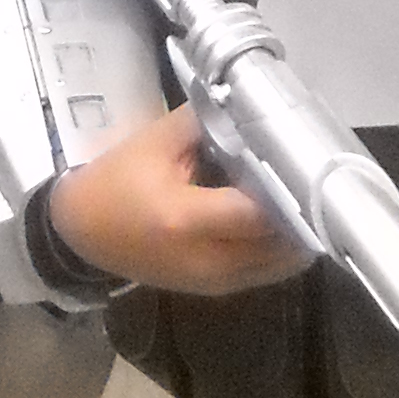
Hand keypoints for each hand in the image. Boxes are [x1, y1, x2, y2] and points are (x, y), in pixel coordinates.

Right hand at [45, 103, 311, 297]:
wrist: (81, 232)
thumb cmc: (116, 181)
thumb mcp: (157, 141)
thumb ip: (207, 121)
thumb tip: (250, 106)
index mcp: (186, 220)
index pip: (257, 212)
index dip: (288, 188)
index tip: (308, 159)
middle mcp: (206, 260)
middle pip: (277, 244)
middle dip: (300, 212)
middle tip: (317, 175)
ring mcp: (212, 283)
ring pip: (278, 265)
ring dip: (296, 234)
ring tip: (306, 194)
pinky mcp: (214, 291)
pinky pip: (263, 272)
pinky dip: (280, 249)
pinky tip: (286, 218)